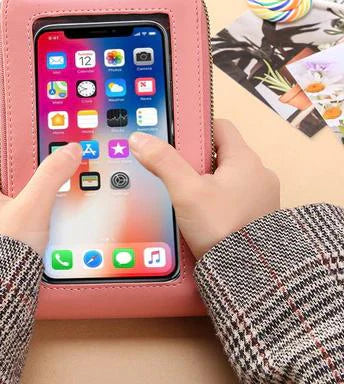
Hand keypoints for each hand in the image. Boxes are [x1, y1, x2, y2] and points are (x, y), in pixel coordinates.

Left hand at [0, 142, 81, 254]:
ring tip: (35, 216)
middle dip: (18, 182)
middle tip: (39, 188)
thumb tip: (69, 150)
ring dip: (13, 207)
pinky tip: (23, 238)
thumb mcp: (33, 209)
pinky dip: (7, 227)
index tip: (30, 154)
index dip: (11, 148)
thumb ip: (52, 176)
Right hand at [129, 119, 279, 259]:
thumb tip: (140, 139)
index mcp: (245, 159)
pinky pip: (234, 199)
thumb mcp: (186, 191)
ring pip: (228, 179)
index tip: (178, 141)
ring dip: (208, 184)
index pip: (221, 127)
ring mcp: (262, 197)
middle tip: (175, 173)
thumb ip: (163, 162)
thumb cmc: (222, 227)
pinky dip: (218, 202)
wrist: (251, 275)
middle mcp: (259, 174)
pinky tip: (203, 217)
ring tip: (185, 197)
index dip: (197, 129)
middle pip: (222, 154)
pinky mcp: (260, 218)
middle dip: (198, 161)